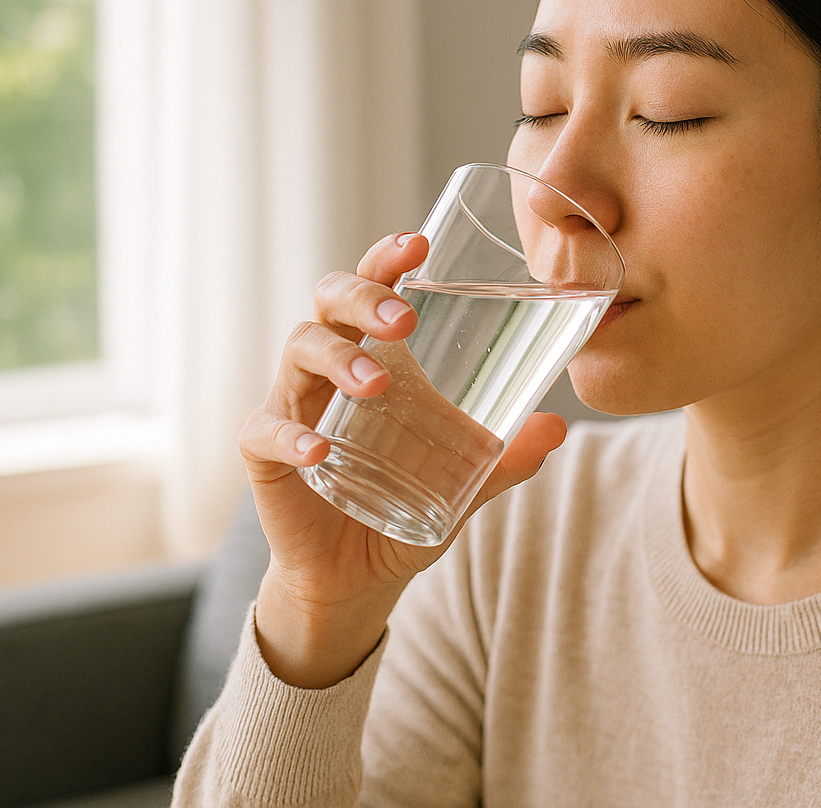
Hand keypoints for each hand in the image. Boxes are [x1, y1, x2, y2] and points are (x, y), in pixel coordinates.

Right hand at [238, 231, 567, 686]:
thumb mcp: (466, 482)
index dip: (387, 259)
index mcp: (373, 355)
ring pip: (299, 351)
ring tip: (377, 383)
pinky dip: (292, 436)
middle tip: (405, 321)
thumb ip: (507, 456)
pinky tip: (320, 451)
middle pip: (328, 302)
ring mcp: (291, 406)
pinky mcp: (264, 455)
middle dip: (365, 298)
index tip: (418, 243)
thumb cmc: (406, 504)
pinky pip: (266, 432)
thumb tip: (556, 427)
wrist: (358, 577)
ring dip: (339, 359)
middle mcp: (327, 368)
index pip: (372, 288)